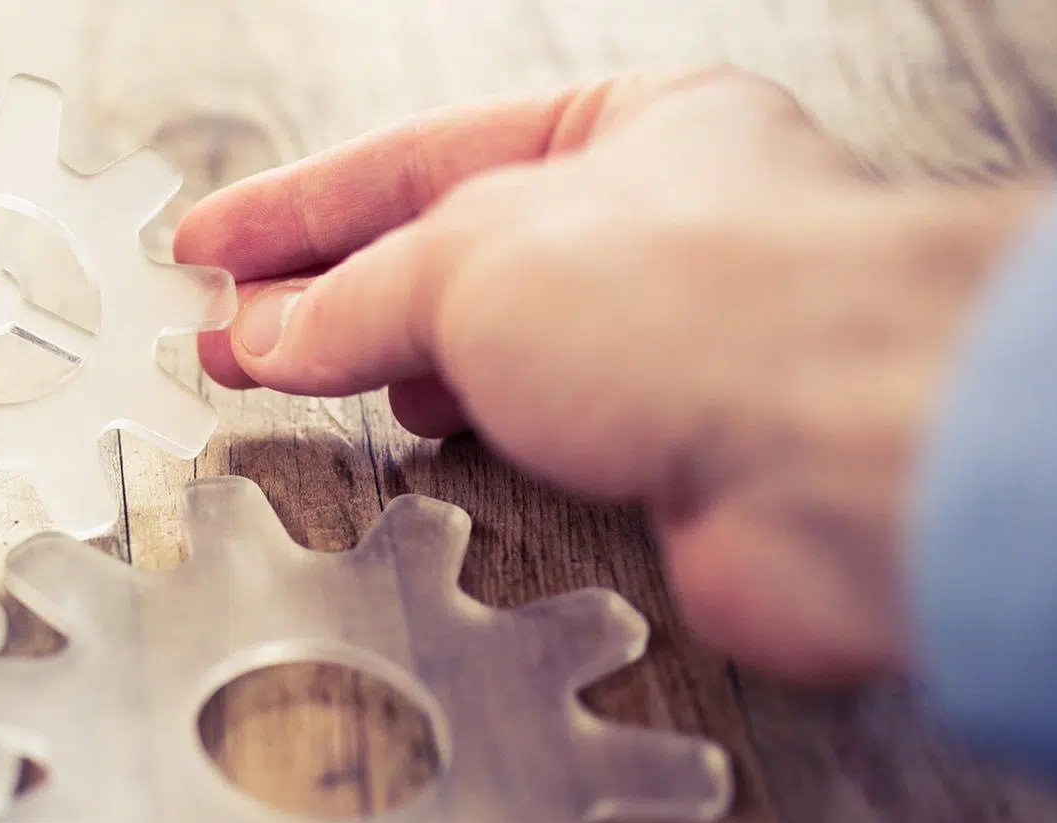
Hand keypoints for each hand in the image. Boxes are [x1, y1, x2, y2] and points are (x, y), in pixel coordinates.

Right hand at [173, 67, 1046, 684]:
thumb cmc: (715, 304)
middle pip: (450, 256)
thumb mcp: (470, 261)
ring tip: (285, 380)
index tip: (206, 245)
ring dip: (384, 367)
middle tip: (217, 330)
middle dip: (322, 293)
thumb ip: (353, 299)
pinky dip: (457, 435)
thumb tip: (265, 332)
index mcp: (634, 130)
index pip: (419, 161)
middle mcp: (659, 230)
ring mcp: (669, 347)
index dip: (296, 206)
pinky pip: (533, 435)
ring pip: (492, 349)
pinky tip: (410, 439)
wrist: (850, 457)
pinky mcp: (673, 456)